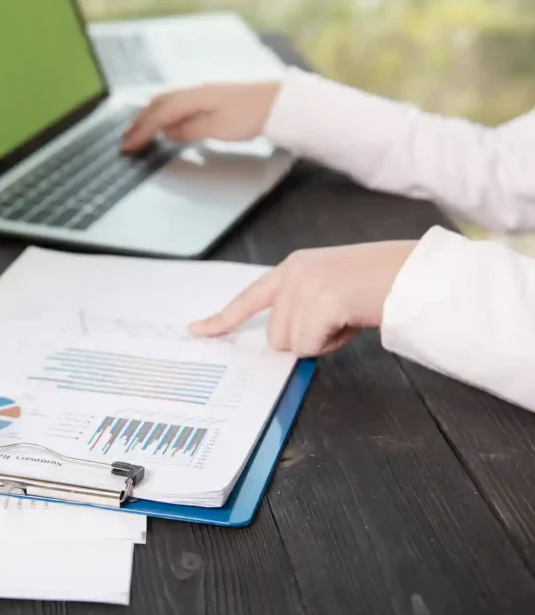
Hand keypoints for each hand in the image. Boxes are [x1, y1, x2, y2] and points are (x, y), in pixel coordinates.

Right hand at [121, 82, 280, 151]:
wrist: (279, 104)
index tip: (127, 146)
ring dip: (149, 116)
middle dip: (139, 123)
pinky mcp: (211, 98)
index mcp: (194, 98)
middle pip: (158, 106)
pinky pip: (178, 103)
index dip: (141, 132)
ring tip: (136, 128)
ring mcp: (203, 94)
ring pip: (166, 102)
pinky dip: (163, 112)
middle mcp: (195, 92)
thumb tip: (167, 132)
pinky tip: (166, 120)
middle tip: (124, 138)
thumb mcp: (218, 128)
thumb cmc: (251, 115)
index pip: (159, 115)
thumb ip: (190, 130)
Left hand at [189, 241, 417, 355]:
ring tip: (350, 317)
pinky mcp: (320, 301)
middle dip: (306, 339)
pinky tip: (353, 322)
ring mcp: (305, 285)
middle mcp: (293, 272)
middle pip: (274, 336)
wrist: (417, 275)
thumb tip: (283, 344)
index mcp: (293, 267)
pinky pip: (309, 347)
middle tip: (341, 319)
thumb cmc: (382, 286)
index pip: (249, 298)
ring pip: (290, 345)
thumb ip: (303, 308)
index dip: (223, 319)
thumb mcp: (333, 289)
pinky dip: (332, 344)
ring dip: (321, 342)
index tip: (197, 331)